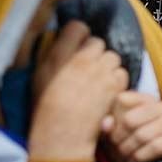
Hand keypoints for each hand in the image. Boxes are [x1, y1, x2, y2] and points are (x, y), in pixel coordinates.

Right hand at [29, 21, 127, 161]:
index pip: (78, 27)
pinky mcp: (114, 85)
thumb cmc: (46, 109)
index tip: (78, 48)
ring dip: (108, 67)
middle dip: (96, 54)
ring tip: (99, 82)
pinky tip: (108, 92)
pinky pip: (122, 73)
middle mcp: (80, 59)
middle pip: (98, 42)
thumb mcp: (39, 77)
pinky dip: (118, 81)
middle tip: (89, 69)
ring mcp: (100, 71)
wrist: (62, 134)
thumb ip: (53, 56)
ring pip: (113, 57)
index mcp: (58, 55)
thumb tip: (63, 41)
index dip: (80, 37)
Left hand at [101, 91, 161, 161]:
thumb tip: (106, 124)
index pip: (122, 100)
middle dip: (119, 140)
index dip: (112, 122)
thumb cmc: (133, 147)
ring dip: (130, 151)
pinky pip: (157, 146)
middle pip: (130, 120)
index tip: (111, 136)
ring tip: (127, 158)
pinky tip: (138, 161)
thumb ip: (108, 126)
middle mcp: (161, 106)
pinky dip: (143, 156)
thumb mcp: (116, 135)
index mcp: (144, 99)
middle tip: (118, 150)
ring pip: (142, 135)